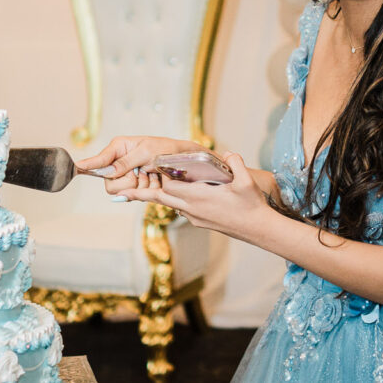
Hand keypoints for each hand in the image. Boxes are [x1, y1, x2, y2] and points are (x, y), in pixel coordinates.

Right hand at [77, 136, 202, 194]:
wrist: (186, 162)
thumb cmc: (167, 149)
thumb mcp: (146, 151)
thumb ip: (125, 162)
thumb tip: (108, 171)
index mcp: (119, 147)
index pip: (100, 159)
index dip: (88, 165)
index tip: (76, 167)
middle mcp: (120, 162)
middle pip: (108, 181)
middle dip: (126, 180)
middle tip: (141, 172)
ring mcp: (128, 176)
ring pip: (120, 190)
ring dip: (140, 184)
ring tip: (151, 175)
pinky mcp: (137, 187)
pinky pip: (134, 195)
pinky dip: (147, 189)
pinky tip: (155, 181)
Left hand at [115, 152, 272, 241]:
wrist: (258, 229)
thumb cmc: (252, 206)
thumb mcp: (246, 182)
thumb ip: (237, 165)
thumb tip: (230, 153)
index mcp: (198, 198)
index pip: (168, 186)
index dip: (157, 176)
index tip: (146, 167)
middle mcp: (192, 209)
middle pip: (161, 198)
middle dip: (145, 190)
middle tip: (123, 187)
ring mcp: (195, 217)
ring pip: (169, 204)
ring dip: (157, 194)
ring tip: (141, 187)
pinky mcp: (199, 221)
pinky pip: (179, 208)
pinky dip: (171, 200)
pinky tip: (171, 192)